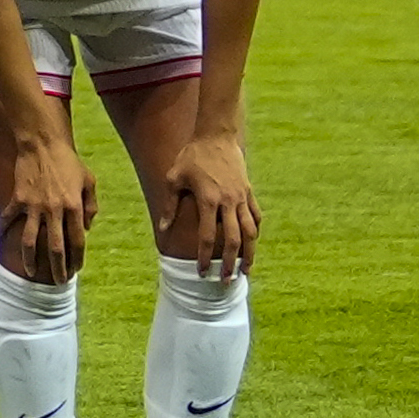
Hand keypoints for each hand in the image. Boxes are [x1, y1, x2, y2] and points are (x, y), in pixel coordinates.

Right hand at [2, 129, 99, 281]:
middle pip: (55, 247)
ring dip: (30, 259)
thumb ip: (91, 205)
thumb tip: (87, 227)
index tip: (75, 271)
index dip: (77, 259)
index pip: (77, 241)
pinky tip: (3, 240)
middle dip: (57, 268)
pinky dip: (4, 230)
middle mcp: (54, 210)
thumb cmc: (68, 161)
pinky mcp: (18, 198)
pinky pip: (9, 218)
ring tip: (31, 272)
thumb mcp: (89, 181)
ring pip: (30, 240)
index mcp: (74, 207)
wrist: (43, 144)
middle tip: (58, 282)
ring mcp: (34, 206)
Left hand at [165, 131, 258, 277]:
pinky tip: (252, 244)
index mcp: (208, 200)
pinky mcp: (249, 192)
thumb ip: (169, 206)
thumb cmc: (191, 157)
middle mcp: (228, 202)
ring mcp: (242, 197)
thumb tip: (163, 229)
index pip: (207, 237)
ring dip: (249, 253)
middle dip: (230, 263)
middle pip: (233, 240)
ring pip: (250, 232)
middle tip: (226, 281)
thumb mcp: (173, 178)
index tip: (201, 273)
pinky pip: (255, 216)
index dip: (205, 257)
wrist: (216, 136)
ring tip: (246, 271)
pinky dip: (255, 231)